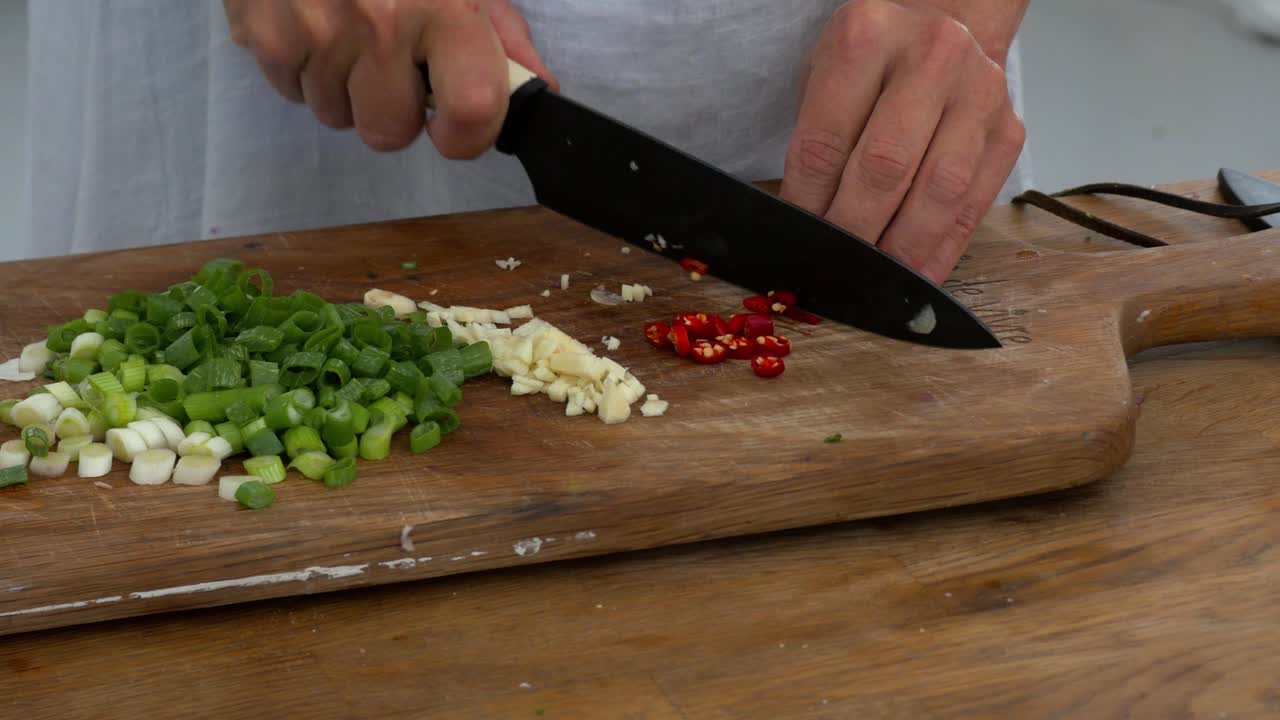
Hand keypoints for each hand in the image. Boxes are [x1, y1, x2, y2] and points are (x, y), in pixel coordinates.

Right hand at [223, 0, 557, 155]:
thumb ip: (499, 31)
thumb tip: (536, 85)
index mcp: (442, 6)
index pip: (473, 111)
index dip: (465, 134)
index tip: (452, 122)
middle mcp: (378, 23)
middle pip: (388, 134)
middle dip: (391, 110)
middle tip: (390, 62)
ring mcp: (314, 31)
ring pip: (336, 116)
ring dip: (345, 87)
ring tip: (347, 29)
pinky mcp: (263, 35)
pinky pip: (292, 92)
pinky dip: (303, 67)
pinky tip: (313, 20)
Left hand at [780, 0, 1025, 282]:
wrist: (945, 25)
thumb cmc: (873, 60)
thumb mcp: (824, 75)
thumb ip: (817, 140)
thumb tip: (809, 226)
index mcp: (868, 35)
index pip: (828, 139)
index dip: (809, 200)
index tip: (801, 236)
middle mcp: (932, 57)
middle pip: (885, 166)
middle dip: (854, 229)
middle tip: (834, 264)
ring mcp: (979, 93)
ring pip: (938, 190)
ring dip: (901, 247)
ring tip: (874, 277)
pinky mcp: (1008, 130)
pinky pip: (973, 205)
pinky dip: (941, 249)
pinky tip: (915, 273)